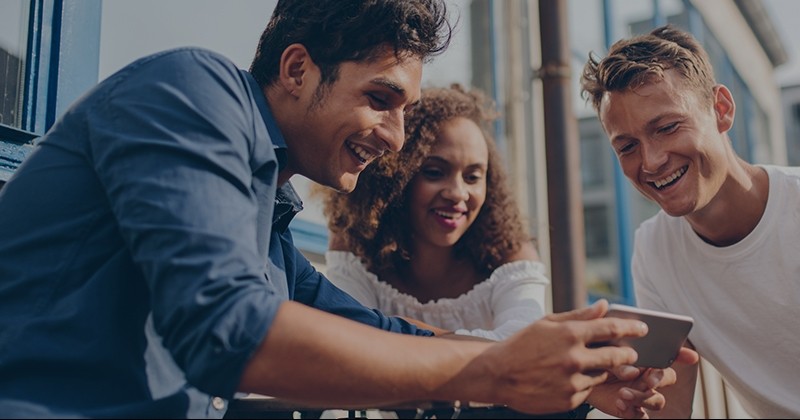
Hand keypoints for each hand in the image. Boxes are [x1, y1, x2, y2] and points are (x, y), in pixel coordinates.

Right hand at [466, 299, 647, 413]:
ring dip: (602, 369)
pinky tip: (568, 378)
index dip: (632, 328)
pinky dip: (584, 384)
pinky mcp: (569, 400)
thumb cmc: (522, 344)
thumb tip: (604, 305)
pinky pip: (587, 390)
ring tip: (588, 365)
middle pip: (617, 356)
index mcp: (569, 334)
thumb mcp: (547, 323)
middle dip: (628, 354)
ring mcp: (572, 381)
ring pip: (602, 375)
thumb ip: (579, 316)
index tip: (643, 328)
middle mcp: (574, 358)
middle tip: (630, 353)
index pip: (611, 329)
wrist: (497, 373)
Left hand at [588, 347, 698, 417]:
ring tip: (623, 392)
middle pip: (667, 377)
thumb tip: (629, 362)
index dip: (682, 355)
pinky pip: (641, 416)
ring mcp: (642, 394)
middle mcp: (648, 376)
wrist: (578, 374)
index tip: (690, 357)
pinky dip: (633, 411)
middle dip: (660, 378)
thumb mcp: (601, 346)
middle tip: (648, 379)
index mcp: (646, 356)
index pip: (670, 354)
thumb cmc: (593, 355)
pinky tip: (619, 402)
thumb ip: (614, 349)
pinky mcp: (631, 410)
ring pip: (657, 400)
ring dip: (644, 397)